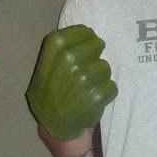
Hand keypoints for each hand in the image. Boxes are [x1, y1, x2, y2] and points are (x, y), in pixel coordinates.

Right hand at [26, 24, 116, 141]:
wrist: (54, 125)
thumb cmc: (50, 92)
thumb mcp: (44, 66)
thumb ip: (62, 48)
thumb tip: (89, 32)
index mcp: (54, 49)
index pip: (83, 31)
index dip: (88, 37)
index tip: (88, 44)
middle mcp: (69, 59)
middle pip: (98, 45)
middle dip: (96, 56)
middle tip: (88, 69)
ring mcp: (84, 78)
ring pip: (105, 67)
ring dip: (100, 77)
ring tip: (88, 87)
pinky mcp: (97, 95)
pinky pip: (112, 86)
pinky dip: (105, 93)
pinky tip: (93, 99)